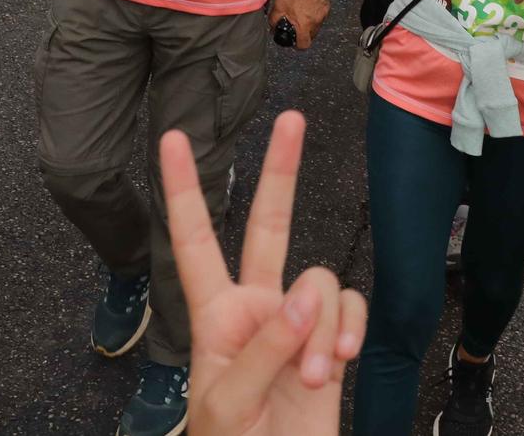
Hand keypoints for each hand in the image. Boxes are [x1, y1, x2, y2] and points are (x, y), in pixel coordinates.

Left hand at [163, 114, 365, 435]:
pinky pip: (350, 309)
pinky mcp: (334, 342)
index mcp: (215, 316)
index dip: (182, 190)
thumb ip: (264, 347)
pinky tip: (338, 364)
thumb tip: (307, 298)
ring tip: (312, 379)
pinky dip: (349, 332)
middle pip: (269, 225)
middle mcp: (257, 308)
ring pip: (320, 283)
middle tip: (292, 119)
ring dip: (322, 330)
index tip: (173, 140)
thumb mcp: (228, 404)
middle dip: (281, 172)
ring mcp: (298, 324)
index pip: (193, 241)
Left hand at [270, 0, 331, 48]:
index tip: (294, 41)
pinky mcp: (327, 7)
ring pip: (316, 27)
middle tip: (295, 26)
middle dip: (303, 34)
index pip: (304, 44)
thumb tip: (272, 28)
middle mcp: (316, 22)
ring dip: (309, 25)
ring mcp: (323, 15)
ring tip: (301, 14)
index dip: (298, 45)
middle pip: (311, 37)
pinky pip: (320, 17)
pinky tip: (307, 6)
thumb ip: (274, 21)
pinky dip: (314, 16)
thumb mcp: (278, 6)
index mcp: (304, 24)